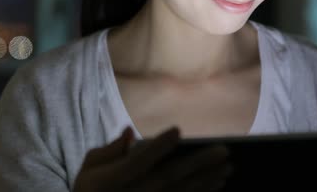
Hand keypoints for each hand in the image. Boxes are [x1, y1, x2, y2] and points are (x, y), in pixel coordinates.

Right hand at [73, 126, 232, 191]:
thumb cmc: (90, 189)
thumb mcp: (89, 167)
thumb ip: (110, 150)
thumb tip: (129, 134)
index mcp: (112, 179)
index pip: (138, 161)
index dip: (158, 147)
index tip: (177, 131)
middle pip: (168, 178)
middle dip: (198, 164)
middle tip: (224, 151)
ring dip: (207, 180)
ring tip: (227, 167)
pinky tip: (216, 184)